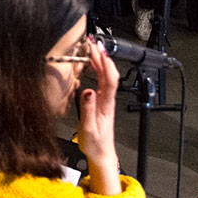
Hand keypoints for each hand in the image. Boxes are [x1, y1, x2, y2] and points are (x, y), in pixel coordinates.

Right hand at [78, 36, 122, 191]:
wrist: (102, 155)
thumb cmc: (96, 145)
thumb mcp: (88, 129)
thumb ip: (88, 109)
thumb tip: (87, 91)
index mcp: (106, 105)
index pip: (110, 79)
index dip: (105, 63)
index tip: (98, 50)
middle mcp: (108, 100)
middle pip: (109, 73)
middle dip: (102, 56)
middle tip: (93, 43)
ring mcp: (106, 100)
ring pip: (106, 76)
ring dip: (100, 61)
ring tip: (92, 48)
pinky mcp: (102, 102)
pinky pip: (102, 81)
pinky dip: (98, 69)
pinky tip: (92, 64)